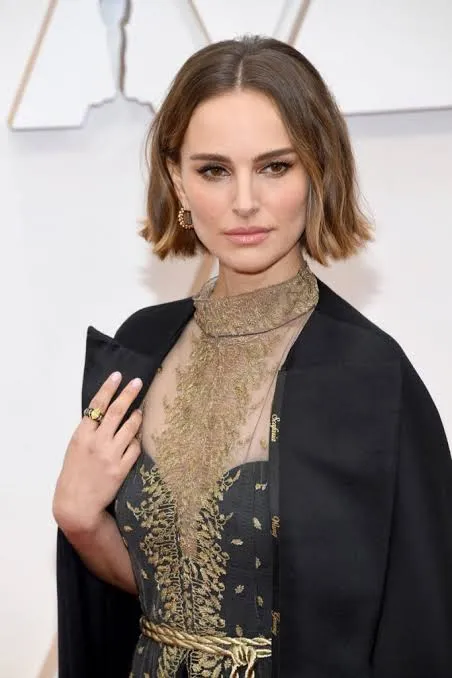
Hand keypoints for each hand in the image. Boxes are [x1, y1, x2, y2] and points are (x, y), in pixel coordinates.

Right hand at [53, 372, 142, 534]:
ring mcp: (110, 455)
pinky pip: (135, 448)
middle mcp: (97, 442)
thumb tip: (104, 414)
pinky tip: (137, 436)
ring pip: (130, 427)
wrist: (76, 506)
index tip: (117, 376)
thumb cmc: (73, 475)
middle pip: (116, 412)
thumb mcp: (75, 449)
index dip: (108, 388)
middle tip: (137, 382)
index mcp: (81, 435)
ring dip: (137, 416)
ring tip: (140, 409)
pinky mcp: (121, 468)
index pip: (97, 405)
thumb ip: (89, 432)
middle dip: (128, 394)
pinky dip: (136, 439)